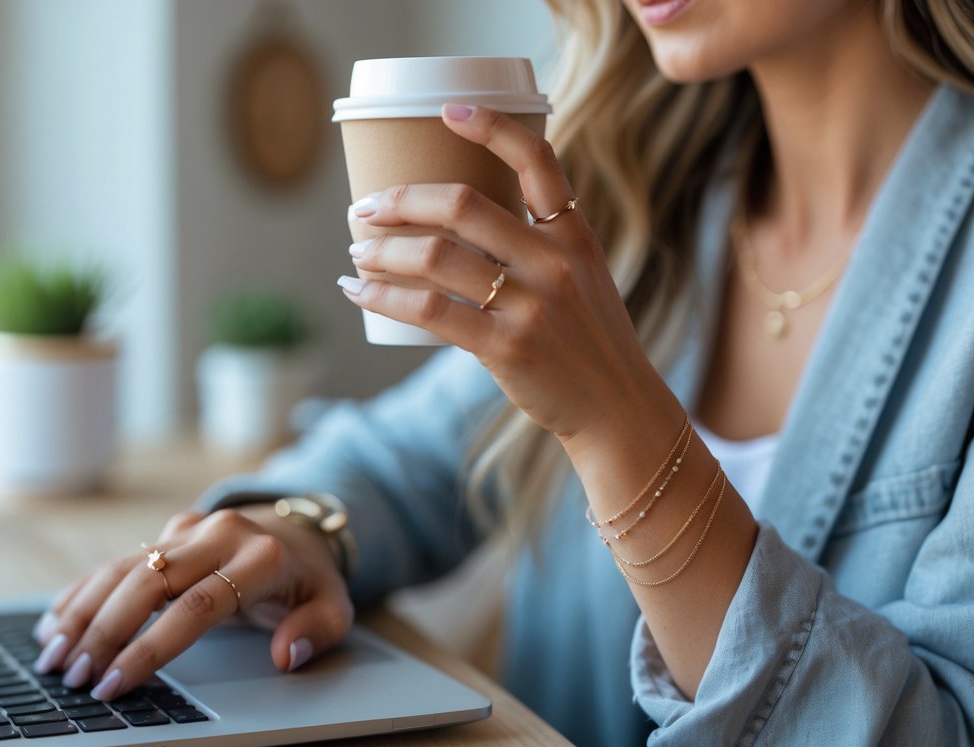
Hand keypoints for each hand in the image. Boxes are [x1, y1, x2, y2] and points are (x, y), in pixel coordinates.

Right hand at [30, 508, 353, 700]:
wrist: (297, 530)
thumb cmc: (310, 581)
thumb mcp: (334, 609)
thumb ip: (315, 633)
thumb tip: (285, 656)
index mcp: (261, 558)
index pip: (199, 605)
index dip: (154, 647)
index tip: (117, 684)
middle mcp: (219, 536)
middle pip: (149, 582)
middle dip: (105, 633)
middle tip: (75, 678)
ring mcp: (190, 529)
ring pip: (125, 568)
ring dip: (84, 613)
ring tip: (53, 659)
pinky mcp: (168, 532)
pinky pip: (118, 560)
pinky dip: (84, 592)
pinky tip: (55, 623)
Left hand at [340, 103, 675, 453]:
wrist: (616, 408)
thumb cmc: (589, 342)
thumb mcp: (584, 280)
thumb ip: (538, 249)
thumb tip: (462, 230)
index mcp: (575, 236)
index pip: (538, 161)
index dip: (491, 126)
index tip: (448, 111)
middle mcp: (554, 263)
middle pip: (463, 205)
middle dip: (402, 199)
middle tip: (366, 207)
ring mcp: (531, 306)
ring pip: (436, 256)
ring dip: (382, 249)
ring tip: (357, 250)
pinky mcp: (506, 347)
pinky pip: (428, 310)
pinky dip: (381, 296)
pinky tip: (358, 291)